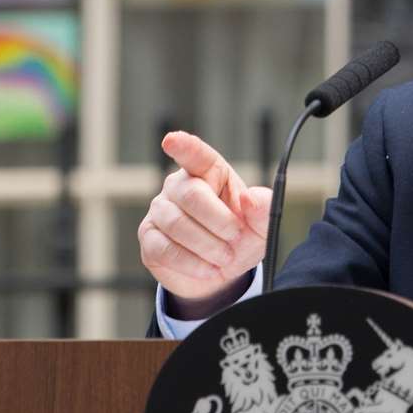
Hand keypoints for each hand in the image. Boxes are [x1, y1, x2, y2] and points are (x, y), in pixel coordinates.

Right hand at [138, 131, 271, 313]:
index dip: (183, 146)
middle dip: (219, 221)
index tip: (172, 140)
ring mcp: (160, 210)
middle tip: (235, 237)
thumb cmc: (237, 238)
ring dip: (208, 246)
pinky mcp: (149, 237)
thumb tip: (251, 198)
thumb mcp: (260, 226)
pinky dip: (191, 263)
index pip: (194, 154)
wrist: (219, 272)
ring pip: (177, 223)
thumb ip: (263, 210)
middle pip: (192, 195)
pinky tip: (208, 268)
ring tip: (224, 257)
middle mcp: (179, 185)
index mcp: (208, 172)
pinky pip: (165, 249)